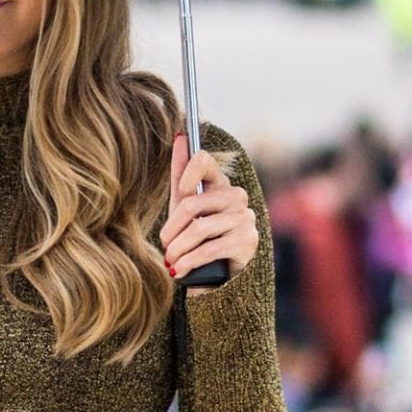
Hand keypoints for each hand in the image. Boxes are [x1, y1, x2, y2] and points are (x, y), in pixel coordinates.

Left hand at [160, 131, 258, 294]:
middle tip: (164, 244)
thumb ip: (181, 173)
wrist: (217, 274)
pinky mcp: (246, 243)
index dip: (186, 174)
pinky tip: (180, 270)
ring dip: (177, 249)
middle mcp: (237, 197)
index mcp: (221, 183)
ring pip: (199, 229)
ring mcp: (244, 219)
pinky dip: (189, 262)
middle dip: (172, 229)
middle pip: (192, 203)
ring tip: (170, 260)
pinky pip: (209, 249)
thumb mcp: (184, 205)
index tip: (179, 193)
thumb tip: (180, 136)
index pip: (204, 161)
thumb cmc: (198, 235)